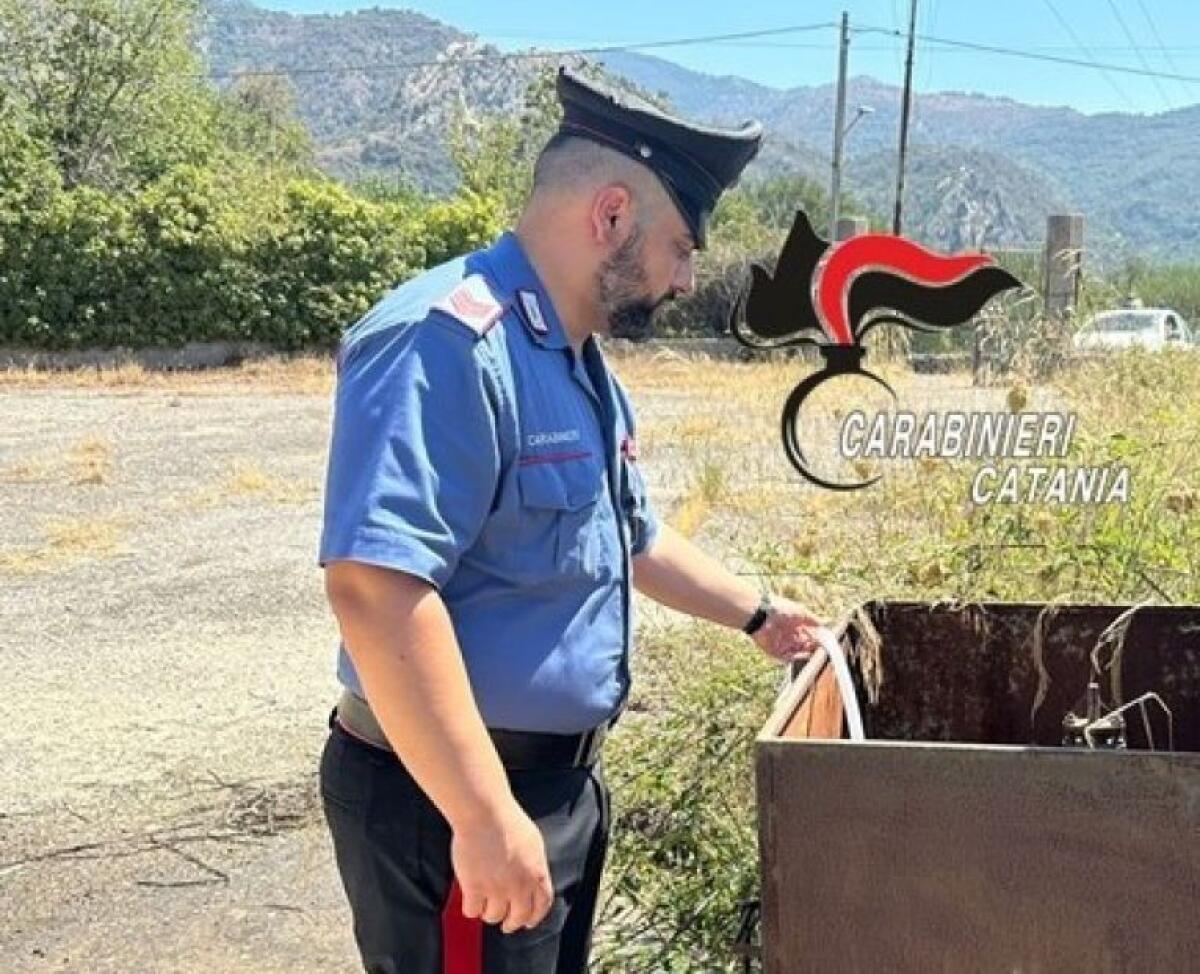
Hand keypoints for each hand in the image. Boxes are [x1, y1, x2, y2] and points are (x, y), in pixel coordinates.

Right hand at [451, 801, 553, 934]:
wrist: (484, 813)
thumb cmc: (506, 820)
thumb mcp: (533, 842)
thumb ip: (534, 865)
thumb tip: (532, 877)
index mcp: (537, 873)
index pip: (542, 905)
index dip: (535, 916)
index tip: (528, 921)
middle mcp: (519, 885)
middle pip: (518, 917)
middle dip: (511, 923)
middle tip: (505, 923)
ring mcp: (497, 889)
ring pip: (494, 916)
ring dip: (489, 913)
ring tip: (485, 906)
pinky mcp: (474, 888)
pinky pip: (472, 910)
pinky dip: (471, 908)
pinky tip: (470, 900)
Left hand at [750, 595, 832, 664]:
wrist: (762, 613)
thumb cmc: (781, 609)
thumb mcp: (801, 613)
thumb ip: (813, 620)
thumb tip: (825, 625)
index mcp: (793, 626)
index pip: (808, 635)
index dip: (816, 638)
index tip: (825, 640)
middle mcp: (788, 636)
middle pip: (804, 645)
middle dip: (813, 646)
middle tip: (823, 647)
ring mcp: (781, 644)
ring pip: (798, 652)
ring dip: (807, 652)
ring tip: (816, 651)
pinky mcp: (774, 652)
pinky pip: (788, 658)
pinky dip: (797, 657)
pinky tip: (805, 654)